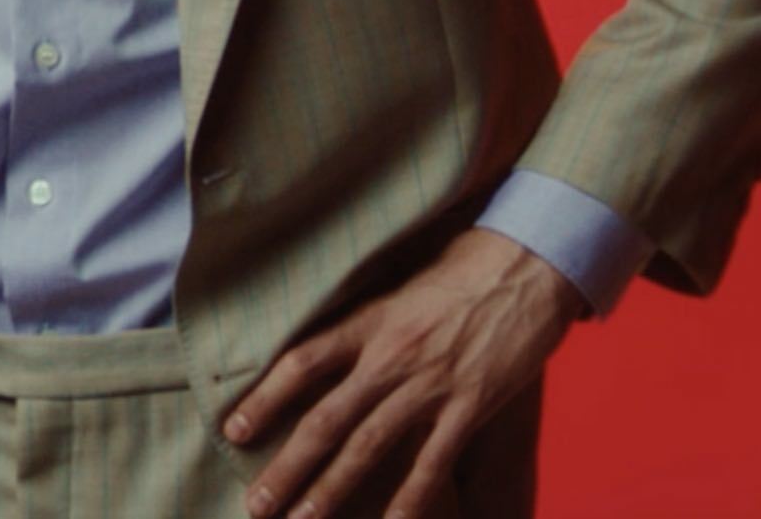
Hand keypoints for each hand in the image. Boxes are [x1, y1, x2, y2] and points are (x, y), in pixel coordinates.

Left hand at [218, 227, 581, 518]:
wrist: (526, 265)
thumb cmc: (463, 268)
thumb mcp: (400, 286)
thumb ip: (367, 322)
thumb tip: (329, 350)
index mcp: (368, 323)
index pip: (301, 364)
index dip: (263, 399)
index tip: (234, 430)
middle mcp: (389, 358)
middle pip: (326, 421)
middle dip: (288, 468)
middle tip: (257, 505)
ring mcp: (429, 386)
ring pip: (368, 448)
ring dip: (332, 491)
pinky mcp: (469, 407)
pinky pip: (433, 464)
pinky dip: (410, 500)